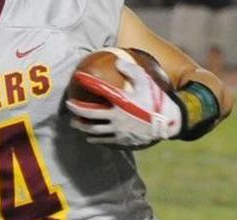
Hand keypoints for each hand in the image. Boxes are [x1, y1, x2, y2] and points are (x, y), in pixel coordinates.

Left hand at [66, 57, 182, 147]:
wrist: (168, 123)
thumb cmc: (157, 99)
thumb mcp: (147, 82)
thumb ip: (132, 71)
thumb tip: (117, 62)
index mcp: (122, 100)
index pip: (100, 89)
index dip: (88, 81)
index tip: (78, 76)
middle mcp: (117, 116)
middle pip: (90, 114)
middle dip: (77, 109)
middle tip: (68, 104)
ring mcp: (118, 130)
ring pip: (94, 129)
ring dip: (81, 125)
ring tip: (74, 122)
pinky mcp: (121, 140)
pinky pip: (103, 140)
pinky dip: (94, 138)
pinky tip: (89, 136)